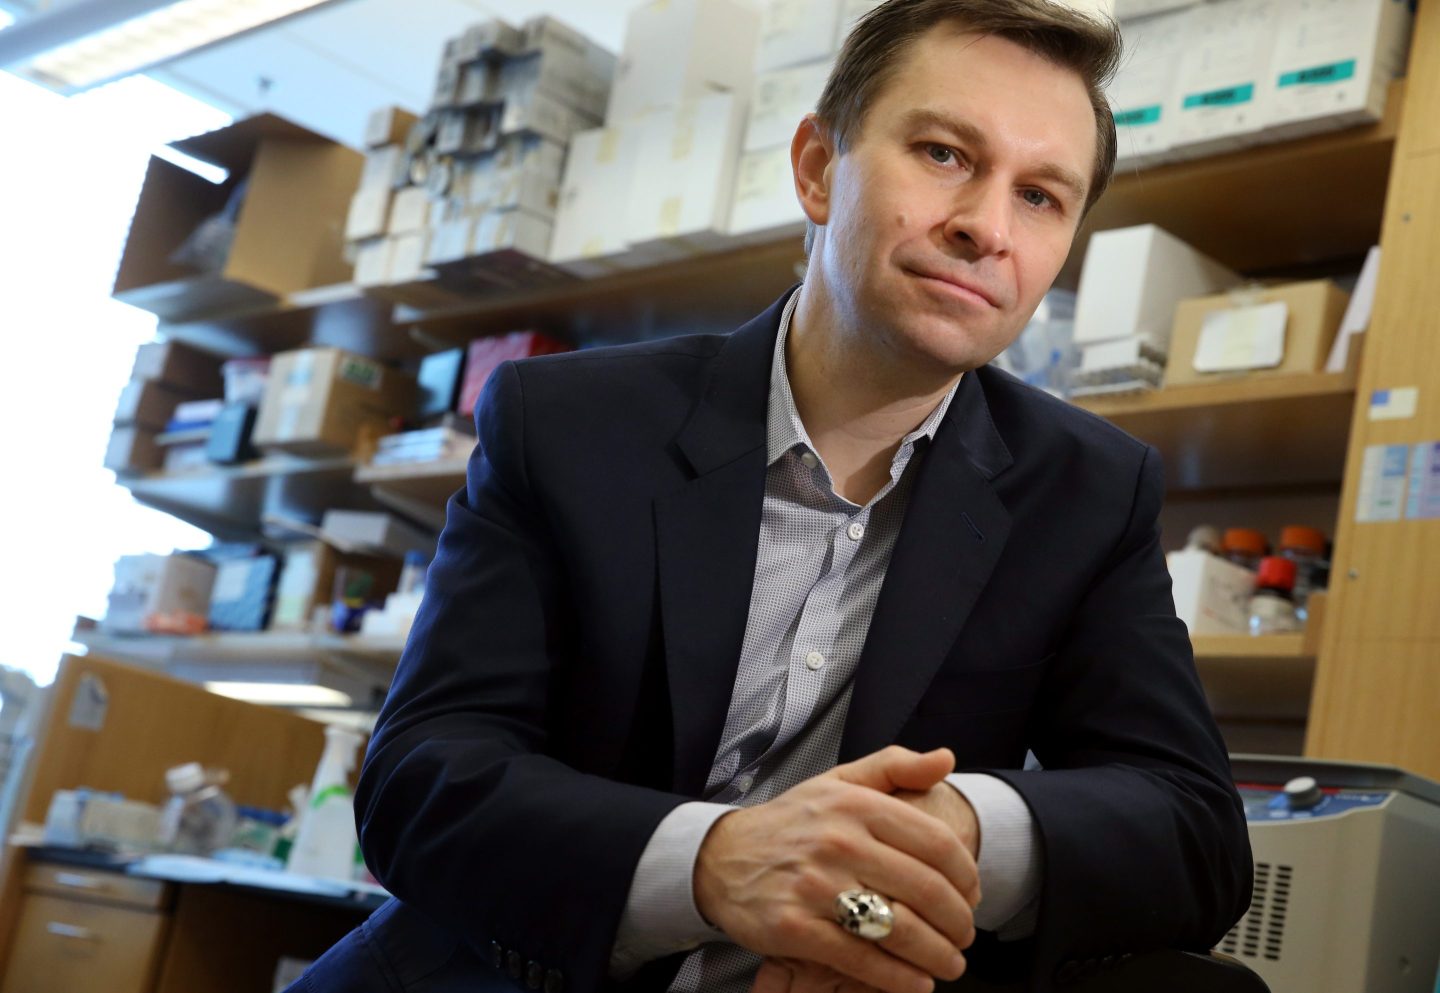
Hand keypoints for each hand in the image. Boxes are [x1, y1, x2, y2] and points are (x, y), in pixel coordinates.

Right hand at [694, 746, 978, 992]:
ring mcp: (815, 886)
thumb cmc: (791, 822)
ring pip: (899, 928)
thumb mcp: (839, 781)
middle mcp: (838, 841)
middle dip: (958, 922)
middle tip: (965, 936)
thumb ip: (895, 766)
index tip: (973, 896)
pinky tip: (917, 982)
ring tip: (950, 963)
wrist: (722, 856)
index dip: (967, 876)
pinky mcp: (794, 927)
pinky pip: (860, 958)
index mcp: (856, 805)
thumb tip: (946, 758)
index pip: (936, 843)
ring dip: (937, 954)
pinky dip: (897, 978)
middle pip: (925, 890)